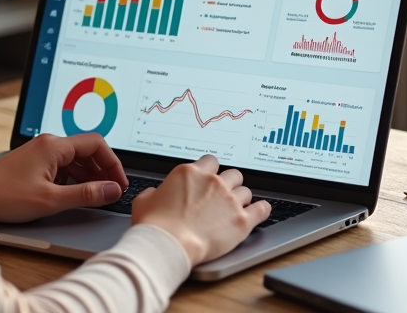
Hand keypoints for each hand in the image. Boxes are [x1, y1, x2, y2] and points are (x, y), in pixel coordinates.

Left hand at [0, 133, 127, 222]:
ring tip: (97, 194)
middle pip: (87, 150)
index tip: (119, 182)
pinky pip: (63, 165)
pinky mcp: (35, 161)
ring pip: (75, 159)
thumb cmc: (7, 196)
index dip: (112, 163)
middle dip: (103, 170)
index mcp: (55, 146)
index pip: (96, 145)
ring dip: (89, 175)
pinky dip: (74, 177)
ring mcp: (41, 151)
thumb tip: (112, 190)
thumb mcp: (52, 199)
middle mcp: (49, 143)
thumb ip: (86, 194)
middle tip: (112, 191)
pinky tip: (76, 193)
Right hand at [131, 155, 270, 266]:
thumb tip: (155, 193)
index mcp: (190, 172)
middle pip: (232, 173)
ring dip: (241, 198)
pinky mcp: (242, 220)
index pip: (211, 161)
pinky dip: (262, 209)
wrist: (168, 245)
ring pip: (246, 190)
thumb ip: (154, 192)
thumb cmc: (155, 225)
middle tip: (223, 195)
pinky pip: (262, 208)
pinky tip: (260, 210)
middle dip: (229, 183)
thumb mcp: (144, 200)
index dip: (211, 171)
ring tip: (236, 208)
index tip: (210, 179)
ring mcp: (229, 200)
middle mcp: (213, 182)